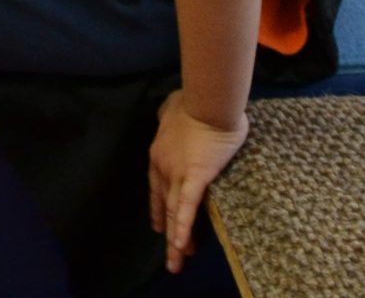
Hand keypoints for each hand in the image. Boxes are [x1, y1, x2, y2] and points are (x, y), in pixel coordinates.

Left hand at [147, 89, 248, 274]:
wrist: (207, 101)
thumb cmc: (192, 101)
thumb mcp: (171, 107)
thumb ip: (167, 117)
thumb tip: (166, 117)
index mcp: (159, 152)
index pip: (157, 187)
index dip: (159, 207)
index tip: (159, 224)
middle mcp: (163, 166)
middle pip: (165, 204)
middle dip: (168, 230)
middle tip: (171, 254)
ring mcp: (177, 173)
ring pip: (175, 211)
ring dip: (176, 239)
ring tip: (176, 262)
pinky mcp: (196, 177)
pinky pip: (187, 207)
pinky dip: (183, 227)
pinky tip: (181, 245)